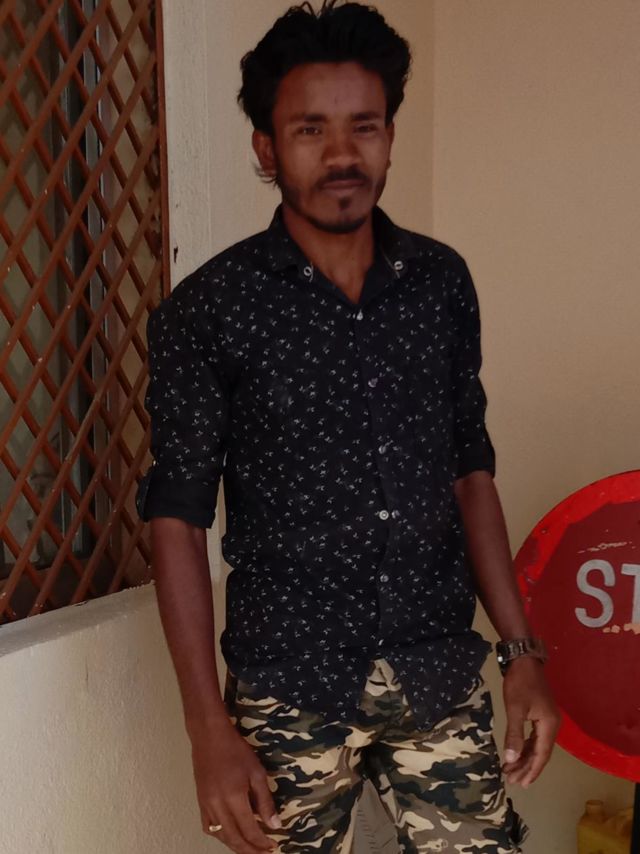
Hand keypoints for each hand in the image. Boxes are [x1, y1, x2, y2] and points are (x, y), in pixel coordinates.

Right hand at [190, 718, 281, 852]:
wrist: (209, 736)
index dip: (262, 842)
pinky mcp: (200, 802)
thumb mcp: (256, 772)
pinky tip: (230, 836)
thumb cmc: (236, 750)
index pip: (249, 830)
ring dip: (236, 846)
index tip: (273, 846)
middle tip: (264, 852)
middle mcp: (218, 806)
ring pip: (221, 836)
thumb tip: (274, 824)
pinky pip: (209, 827)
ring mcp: (206, 805)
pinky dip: (221, 836)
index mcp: (234, 798)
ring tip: (250, 848)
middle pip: (235, 838)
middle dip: (250, 850)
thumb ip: (265, 801)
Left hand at [501, 656, 560, 787]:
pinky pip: (535, 737)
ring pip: (537, 746)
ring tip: (511, 770)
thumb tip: (512, 760)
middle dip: (527, 767)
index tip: (521, 784)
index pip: (542, 755)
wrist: (524, 660)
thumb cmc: (520, 683)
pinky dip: (526, 747)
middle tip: (512, 780)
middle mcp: (552, 726)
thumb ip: (514, 735)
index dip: (532, 770)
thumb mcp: (515, 708)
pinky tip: (517, 753)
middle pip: (540, 753)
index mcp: (549, 726)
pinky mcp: (541, 715)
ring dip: (525, 758)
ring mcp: (548, 720)